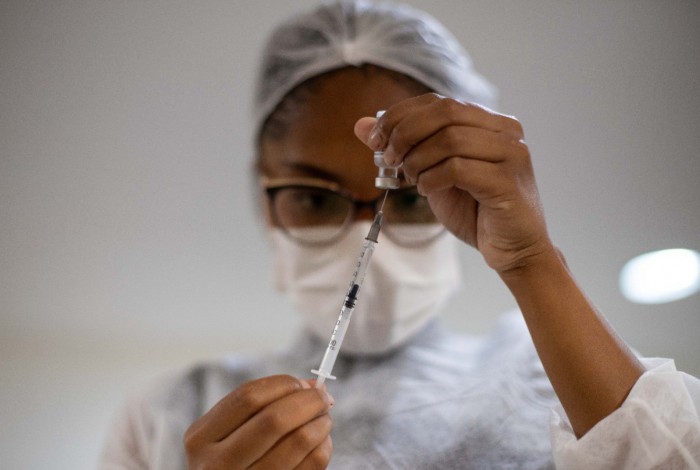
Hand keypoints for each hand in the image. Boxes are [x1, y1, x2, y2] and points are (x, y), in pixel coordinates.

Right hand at [184, 375, 333, 468]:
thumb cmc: (228, 462)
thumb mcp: (226, 434)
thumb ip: (261, 407)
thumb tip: (313, 386)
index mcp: (201, 437)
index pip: (249, 397)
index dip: (284, 384)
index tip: (303, 384)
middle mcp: (216, 464)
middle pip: (275, 419)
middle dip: (309, 401)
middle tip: (324, 398)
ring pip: (299, 441)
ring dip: (320, 423)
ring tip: (323, 420)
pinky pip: (311, 465)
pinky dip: (323, 447)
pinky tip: (319, 443)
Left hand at [355, 94, 555, 273]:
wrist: (514, 249)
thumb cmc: (476, 211)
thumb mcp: (432, 174)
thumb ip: (404, 148)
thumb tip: (362, 125)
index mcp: (489, 122)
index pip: (438, 101)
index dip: (400, 115)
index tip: (376, 139)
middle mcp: (505, 131)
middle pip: (444, 112)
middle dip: (405, 133)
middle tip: (389, 159)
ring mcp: (511, 154)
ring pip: (450, 139)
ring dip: (419, 160)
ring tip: (412, 180)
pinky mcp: (507, 182)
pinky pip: (458, 169)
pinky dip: (432, 179)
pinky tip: (428, 191)